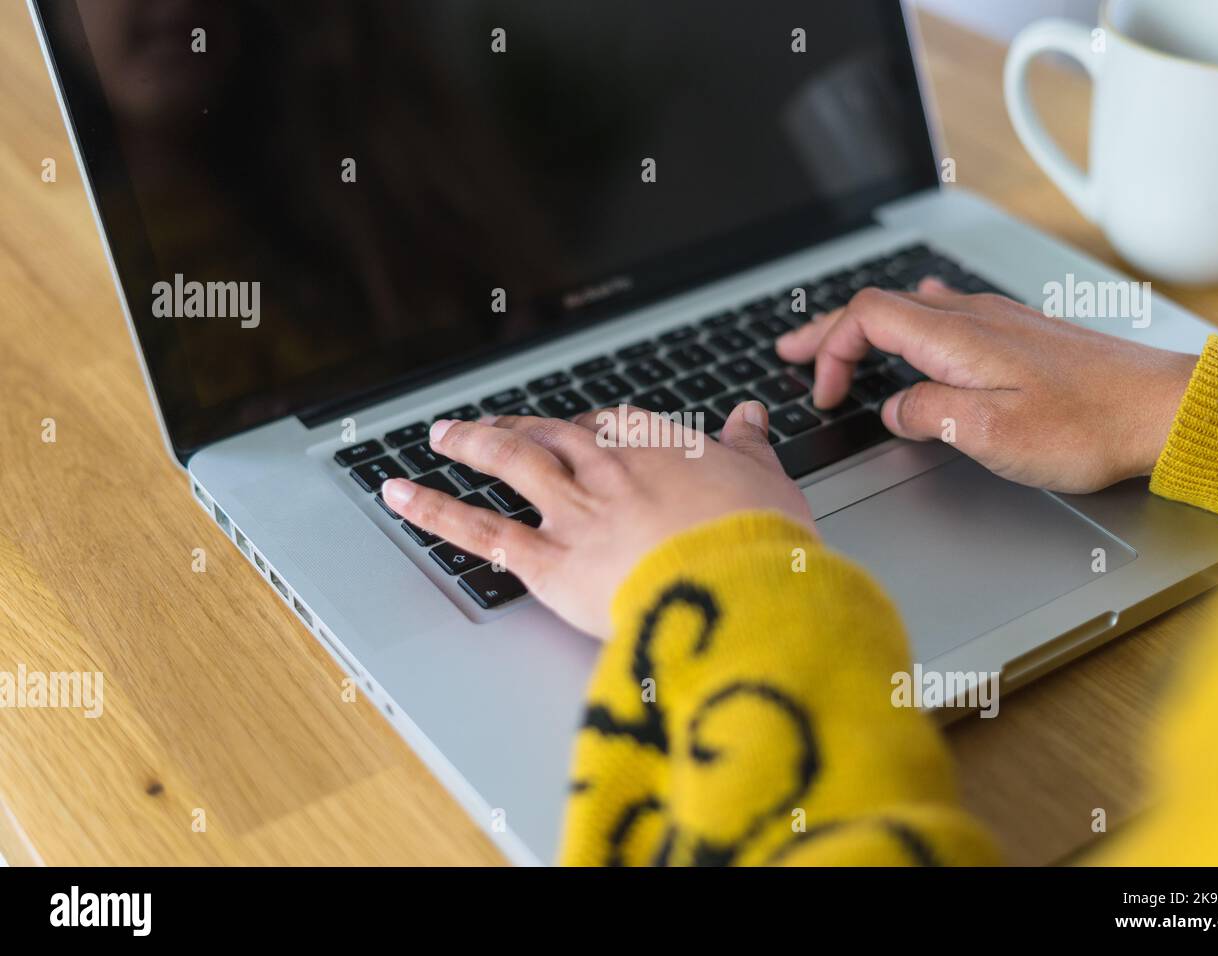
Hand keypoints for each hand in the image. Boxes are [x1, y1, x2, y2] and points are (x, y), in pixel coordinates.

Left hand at [380, 402, 811, 638]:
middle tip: (493, 424)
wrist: (737, 590)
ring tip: (441, 435)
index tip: (584, 428)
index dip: (593, 426)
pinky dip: (434, 510)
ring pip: (510, 464)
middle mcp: (606, 468)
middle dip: (520, 425)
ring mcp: (572, 512)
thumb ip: (750, 447)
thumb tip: (749, 418)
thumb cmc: (758, 541)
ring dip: (471, 444)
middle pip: (552, 436)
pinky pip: (481, 532)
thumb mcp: (768, 481)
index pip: (614, 424)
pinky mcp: (548, 562)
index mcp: (659, 446)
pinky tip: (400, 494)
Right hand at [776, 279, 1197, 493]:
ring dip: (864, 328)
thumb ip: (928, 414)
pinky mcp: (1020, 336)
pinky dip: (907, 326)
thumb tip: (897, 409)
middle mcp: (973, 317)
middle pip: (879, 306)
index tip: (823, 394)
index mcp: (956, 337)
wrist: (1163, 410)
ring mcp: (998, 322)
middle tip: (788, 350)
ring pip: (910, 310)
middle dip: (827, 331)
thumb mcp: (990, 432)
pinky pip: (945, 316)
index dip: (830, 351)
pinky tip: (915, 327)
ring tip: (836, 344)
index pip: (866, 318)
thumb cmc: (1089, 425)